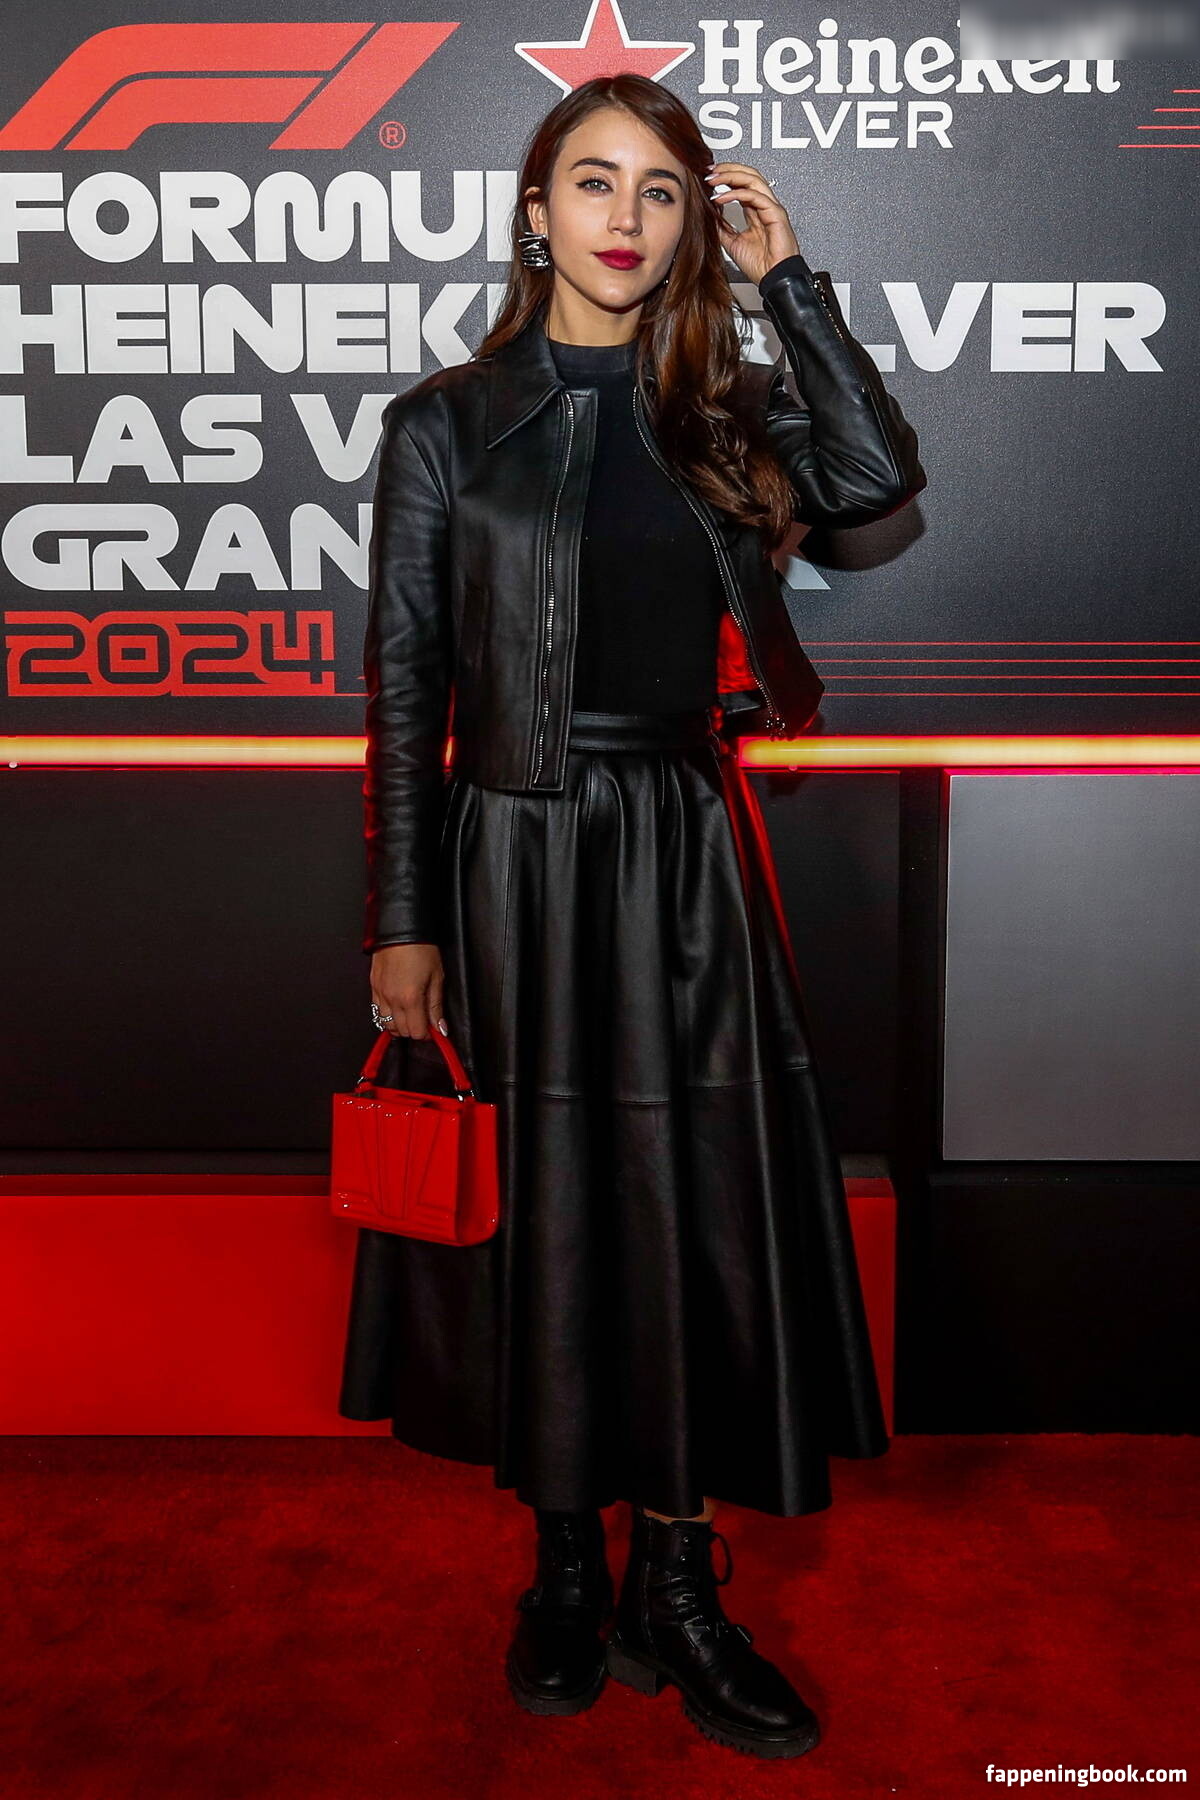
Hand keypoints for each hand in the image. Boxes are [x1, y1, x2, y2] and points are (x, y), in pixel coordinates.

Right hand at [370, 943, 445, 1039]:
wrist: (401, 929)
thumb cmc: (421, 948)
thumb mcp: (437, 977)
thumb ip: (436, 1006)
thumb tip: (440, 1028)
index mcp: (410, 998)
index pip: (417, 1032)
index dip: (427, 1033)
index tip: (433, 1027)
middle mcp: (392, 999)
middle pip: (402, 1031)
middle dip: (414, 1029)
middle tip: (424, 1019)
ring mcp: (380, 994)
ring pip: (387, 1024)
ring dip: (400, 1024)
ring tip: (411, 1014)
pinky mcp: (373, 987)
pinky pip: (377, 1011)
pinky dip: (388, 1014)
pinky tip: (397, 1007)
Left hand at [704, 161, 800, 285]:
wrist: (773, 279)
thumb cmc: (761, 265)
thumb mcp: (731, 242)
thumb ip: (722, 226)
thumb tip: (709, 212)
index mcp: (757, 211)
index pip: (742, 184)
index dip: (726, 176)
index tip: (708, 177)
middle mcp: (765, 206)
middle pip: (749, 175)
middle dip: (728, 169)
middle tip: (710, 172)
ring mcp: (771, 208)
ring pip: (753, 179)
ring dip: (731, 176)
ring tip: (713, 179)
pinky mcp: (776, 213)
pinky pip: (755, 196)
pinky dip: (736, 194)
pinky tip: (721, 198)